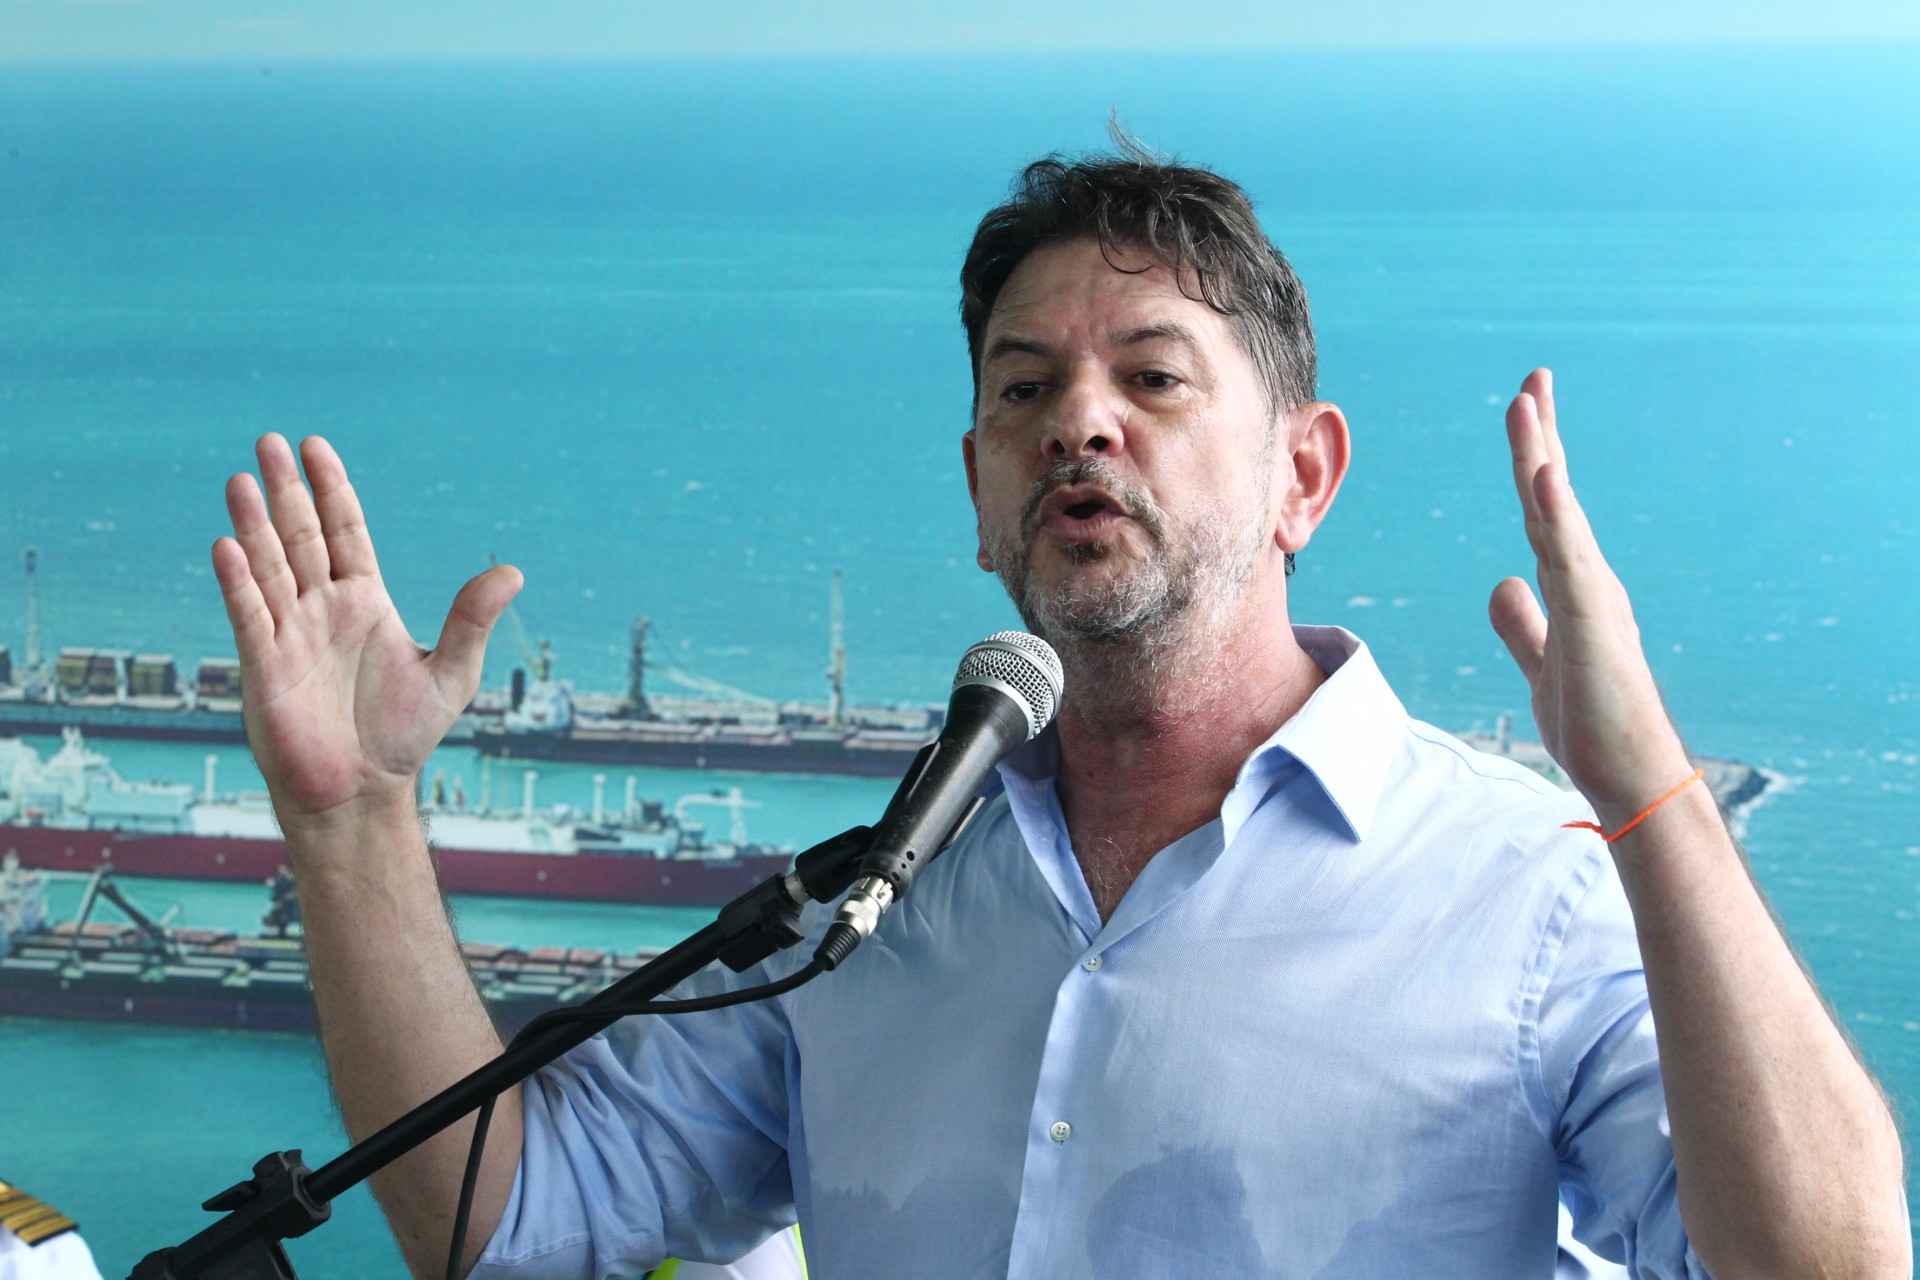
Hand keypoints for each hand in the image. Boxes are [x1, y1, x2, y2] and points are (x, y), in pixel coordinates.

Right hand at [211, 434, 521, 831]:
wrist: (361, 792)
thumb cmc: (403, 735)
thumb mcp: (452, 673)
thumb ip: (473, 620)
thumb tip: (513, 572)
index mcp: (365, 601)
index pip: (345, 532)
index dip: (331, 490)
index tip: (315, 446)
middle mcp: (322, 609)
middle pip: (301, 537)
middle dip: (287, 491)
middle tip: (268, 441)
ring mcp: (290, 634)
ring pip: (268, 567)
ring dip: (254, 525)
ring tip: (241, 479)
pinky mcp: (266, 667)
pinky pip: (250, 617)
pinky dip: (238, 583)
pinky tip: (228, 545)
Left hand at [1488, 370, 1692, 828]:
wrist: (1630, 776)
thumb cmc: (1594, 724)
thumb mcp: (1541, 664)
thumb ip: (1523, 624)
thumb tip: (1503, 582)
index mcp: (1571, 587)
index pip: (1543, 512)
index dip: (1533, 461)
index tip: (1524, 409)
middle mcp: (1586, 580)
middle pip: (1552, 497)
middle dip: (1540, 437)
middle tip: (1531, 380)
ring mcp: (1592, 597)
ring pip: (1559, 515)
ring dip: (1541, 457)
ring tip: (1526, 404)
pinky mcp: (1594, 623)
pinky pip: (1571, 559)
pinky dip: (1559, 516)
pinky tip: (1545, 478)